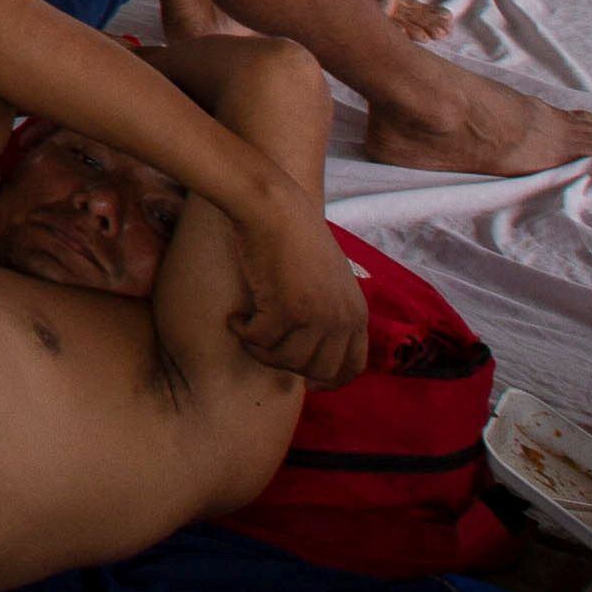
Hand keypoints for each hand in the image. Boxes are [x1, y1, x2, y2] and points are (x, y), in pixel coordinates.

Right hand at [233, 196, 373, 386]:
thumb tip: (311, 349)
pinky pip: (258, 341)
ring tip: (246, 328)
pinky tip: (234, 318)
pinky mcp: (286, 310)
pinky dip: (242, 333)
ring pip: (285, 360)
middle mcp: (341, 319)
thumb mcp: (329, 281)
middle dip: (287, 365)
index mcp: (357, 313)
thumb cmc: (296, 238)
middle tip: (264, 346)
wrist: (275, 210)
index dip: (329, 380)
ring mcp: (316, 316)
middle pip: (317, 370)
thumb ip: (330, 313)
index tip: (306, 381)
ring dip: (260, 350)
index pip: (352, 366)